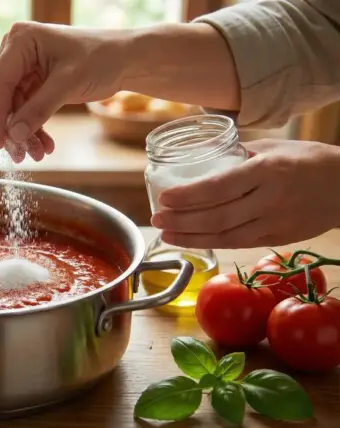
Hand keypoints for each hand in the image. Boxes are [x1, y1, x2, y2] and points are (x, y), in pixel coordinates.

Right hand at [0, 22, 129, 161]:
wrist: (125, 60)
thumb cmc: (101, 58)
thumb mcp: (68, 84)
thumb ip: (38, 109)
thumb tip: (14, 135)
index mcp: (20, 40)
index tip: (0, 143)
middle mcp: (16, 52)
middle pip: (0, 97)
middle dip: (11, 127)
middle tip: (20, 155)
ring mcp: (23, 68)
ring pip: (13, 109)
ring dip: (24, 133)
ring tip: (38, 155)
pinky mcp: (32, 83)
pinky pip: (25, 111)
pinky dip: (33, 129)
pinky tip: (44, 145)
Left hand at [151, 140, 339, 248]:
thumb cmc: (310, 161)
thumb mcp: (275, 147)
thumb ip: (238, 153)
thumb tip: (202, 155)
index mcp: (267, 170)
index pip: (220, 186)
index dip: (189, 195)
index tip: (165, 197)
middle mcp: (270, 199)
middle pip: (218, 216)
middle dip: (181, 221)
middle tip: (156, 218)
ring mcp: (275, 223)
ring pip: (225, 235)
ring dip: (191, 237)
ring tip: (165, 234)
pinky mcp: (278, 238)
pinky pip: (238, 243)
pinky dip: (212, 242)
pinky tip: (191, 240)